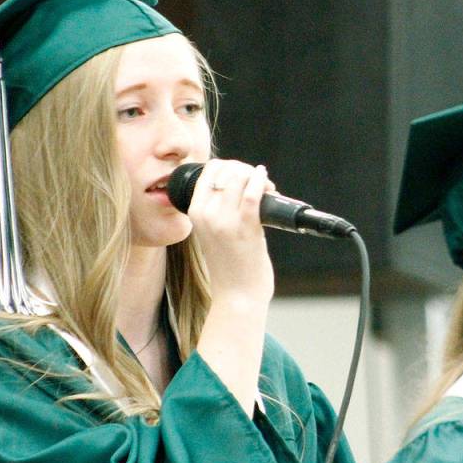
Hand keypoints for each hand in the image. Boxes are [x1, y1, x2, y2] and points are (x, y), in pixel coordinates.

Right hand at [188, 160, 275, 414]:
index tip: (242, 175)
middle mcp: (206, 214)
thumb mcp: (212, 232)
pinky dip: (262, 183)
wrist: (237, 296)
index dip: (228, 166)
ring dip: (257, 177)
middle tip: (258, 181)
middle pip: (225, 170)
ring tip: (268, 188)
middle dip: (245, 169)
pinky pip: (253, 194)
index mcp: (194, 213)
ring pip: (239, 178)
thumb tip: (239, 183)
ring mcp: (225, 221)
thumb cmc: (230, 265)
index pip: (208, 172)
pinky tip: (268, 183)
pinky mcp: (245, 228)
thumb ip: (218, 210)